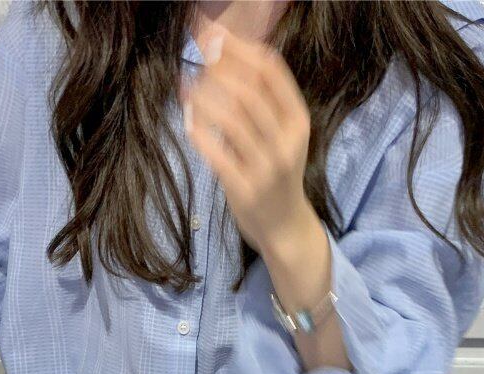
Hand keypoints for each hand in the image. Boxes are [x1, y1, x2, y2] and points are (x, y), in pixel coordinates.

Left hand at [182, 28, 312, 257]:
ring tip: (186, 86)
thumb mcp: (282, 137)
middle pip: (250, 91)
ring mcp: (266, 168)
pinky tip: (187, 118)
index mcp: (298, 123)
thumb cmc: (276, 175)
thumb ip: (263, 105)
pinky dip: (198, 131)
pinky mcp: (245, 189)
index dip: (240, 49)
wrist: (284, 226)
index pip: (272, 72)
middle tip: (197, 55)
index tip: (215, 37)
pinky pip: (216, 154)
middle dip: (219, 67)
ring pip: (231, 120)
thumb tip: (225, 60)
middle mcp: (286, 143)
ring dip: (203, 96)